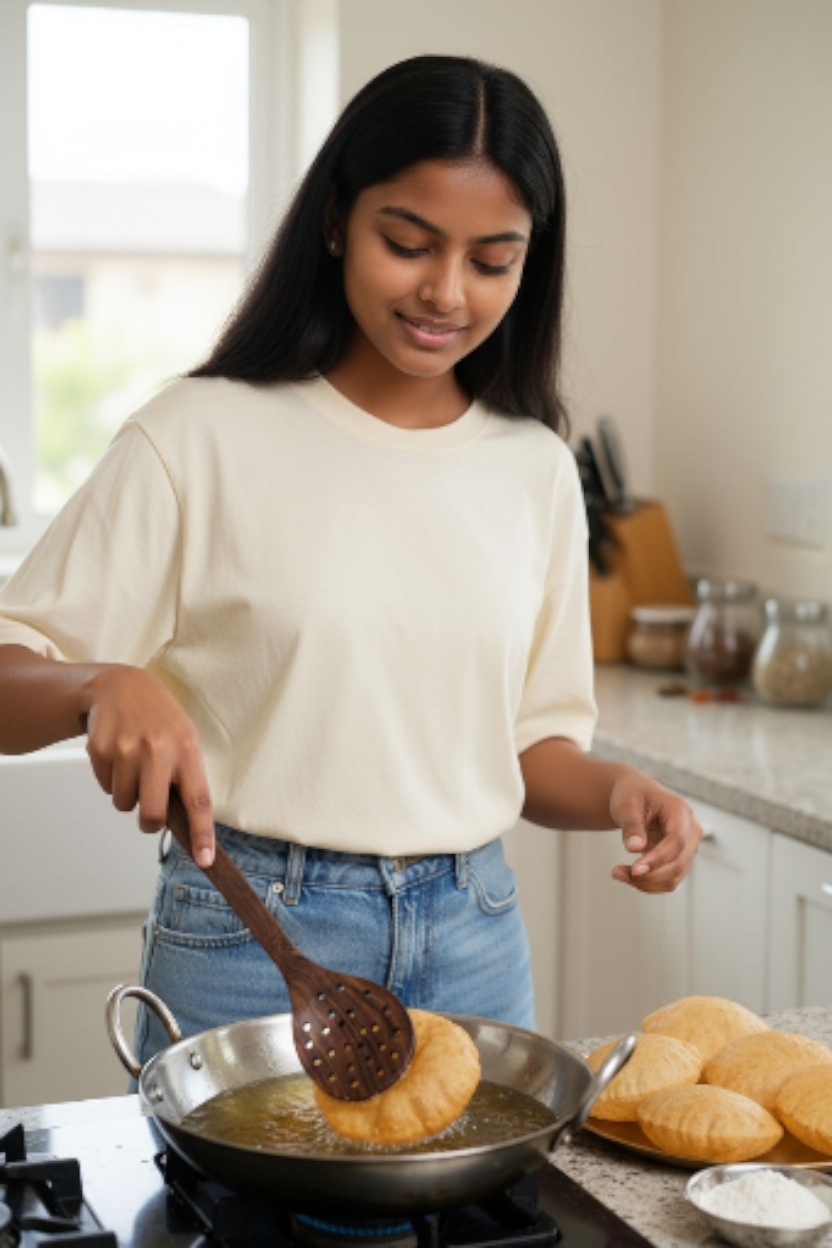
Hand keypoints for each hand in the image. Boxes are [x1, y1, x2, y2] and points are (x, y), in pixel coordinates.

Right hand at [80, 666, 214, 865]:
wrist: (121, 686)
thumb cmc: (160, 719)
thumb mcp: (184, 738)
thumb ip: (186, 776)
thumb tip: (187, 824)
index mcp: (187, 749)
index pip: (199, 800)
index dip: (203, 833)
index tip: (205, 859)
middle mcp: (157, 750)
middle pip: (152, 814)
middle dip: (150, 822)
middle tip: (151, 813)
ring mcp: (126, 750)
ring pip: (124, 803)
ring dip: (128, 794)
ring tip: (134, 765)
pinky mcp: (100, 750)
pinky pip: (105, 788)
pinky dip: (111, 779)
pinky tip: (118, 754)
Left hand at [609, 771, 701, 891]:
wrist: (636, 797)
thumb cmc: (633, 795)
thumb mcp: (626, 805)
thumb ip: (632, 825)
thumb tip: (635, 848)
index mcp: (681, 811)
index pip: (677, 841)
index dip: (658, 858)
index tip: (635, 869)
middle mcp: (691, 831)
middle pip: (679, 863)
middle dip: (649, 875)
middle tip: (618, 873)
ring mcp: (688, 848)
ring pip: (673, 877)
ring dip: (646, 882)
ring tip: (618, 873)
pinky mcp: (679, 860)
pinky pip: (667, 880)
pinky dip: (647, 883)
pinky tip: (627, 875)